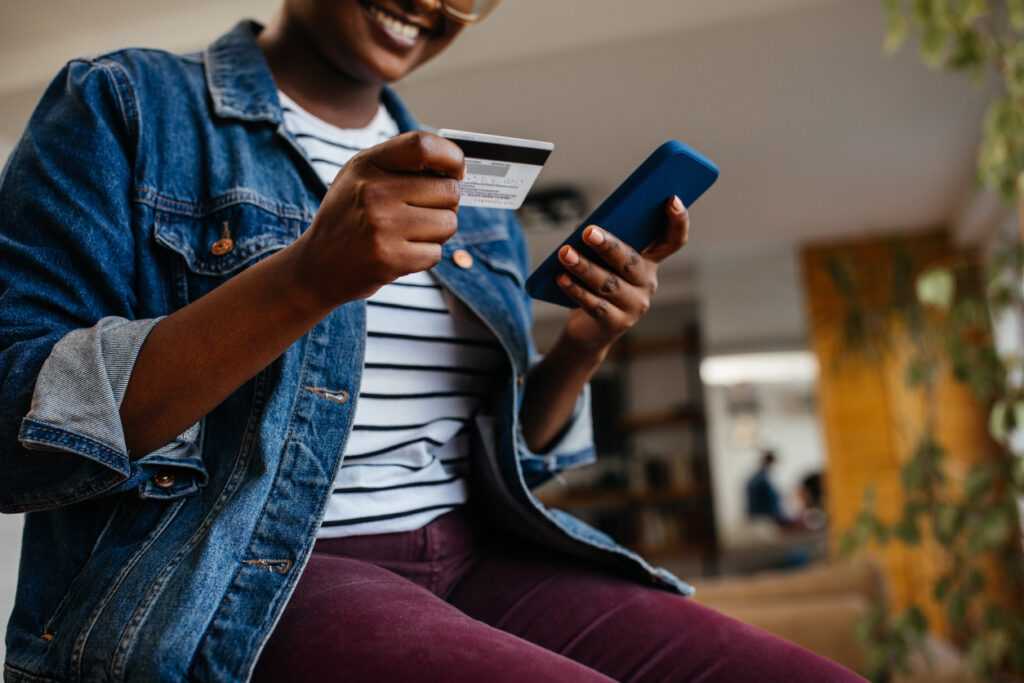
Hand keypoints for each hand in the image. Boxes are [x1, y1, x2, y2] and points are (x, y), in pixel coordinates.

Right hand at [289, 131, 464, 309]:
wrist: (317, 267)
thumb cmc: (350, 217)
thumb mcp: (361, 178)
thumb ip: (401, 165)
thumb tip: (457, 168)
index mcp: (367, 165)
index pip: (422, 146)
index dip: (451, 157)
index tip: (457, 171)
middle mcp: (373, 192)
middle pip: (448, 191)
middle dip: (447, 204)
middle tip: (425, 212)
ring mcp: (381, 227)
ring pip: (448, 223)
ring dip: (438, 232)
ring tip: (410, 234)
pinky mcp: (389, 260)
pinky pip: (436, 253)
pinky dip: (425, 256)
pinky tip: (401, 253)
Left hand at [556, 195, 689, 357]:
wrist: (588, 328)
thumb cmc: (595, 282)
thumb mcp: (601, 258)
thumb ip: (600, 240)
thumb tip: (586, 227)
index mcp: (650, 260)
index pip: (673, 240)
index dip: (678, 221)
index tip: (673, 199)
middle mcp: (647, 282)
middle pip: (631, 261)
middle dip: (609, 245)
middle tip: (588, 232)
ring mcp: (635, 305)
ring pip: (609, 283)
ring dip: (585, 267)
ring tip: (564, 253)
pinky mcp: (616, 323)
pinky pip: (595, 304)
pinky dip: (576, 290)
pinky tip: (562, 278)